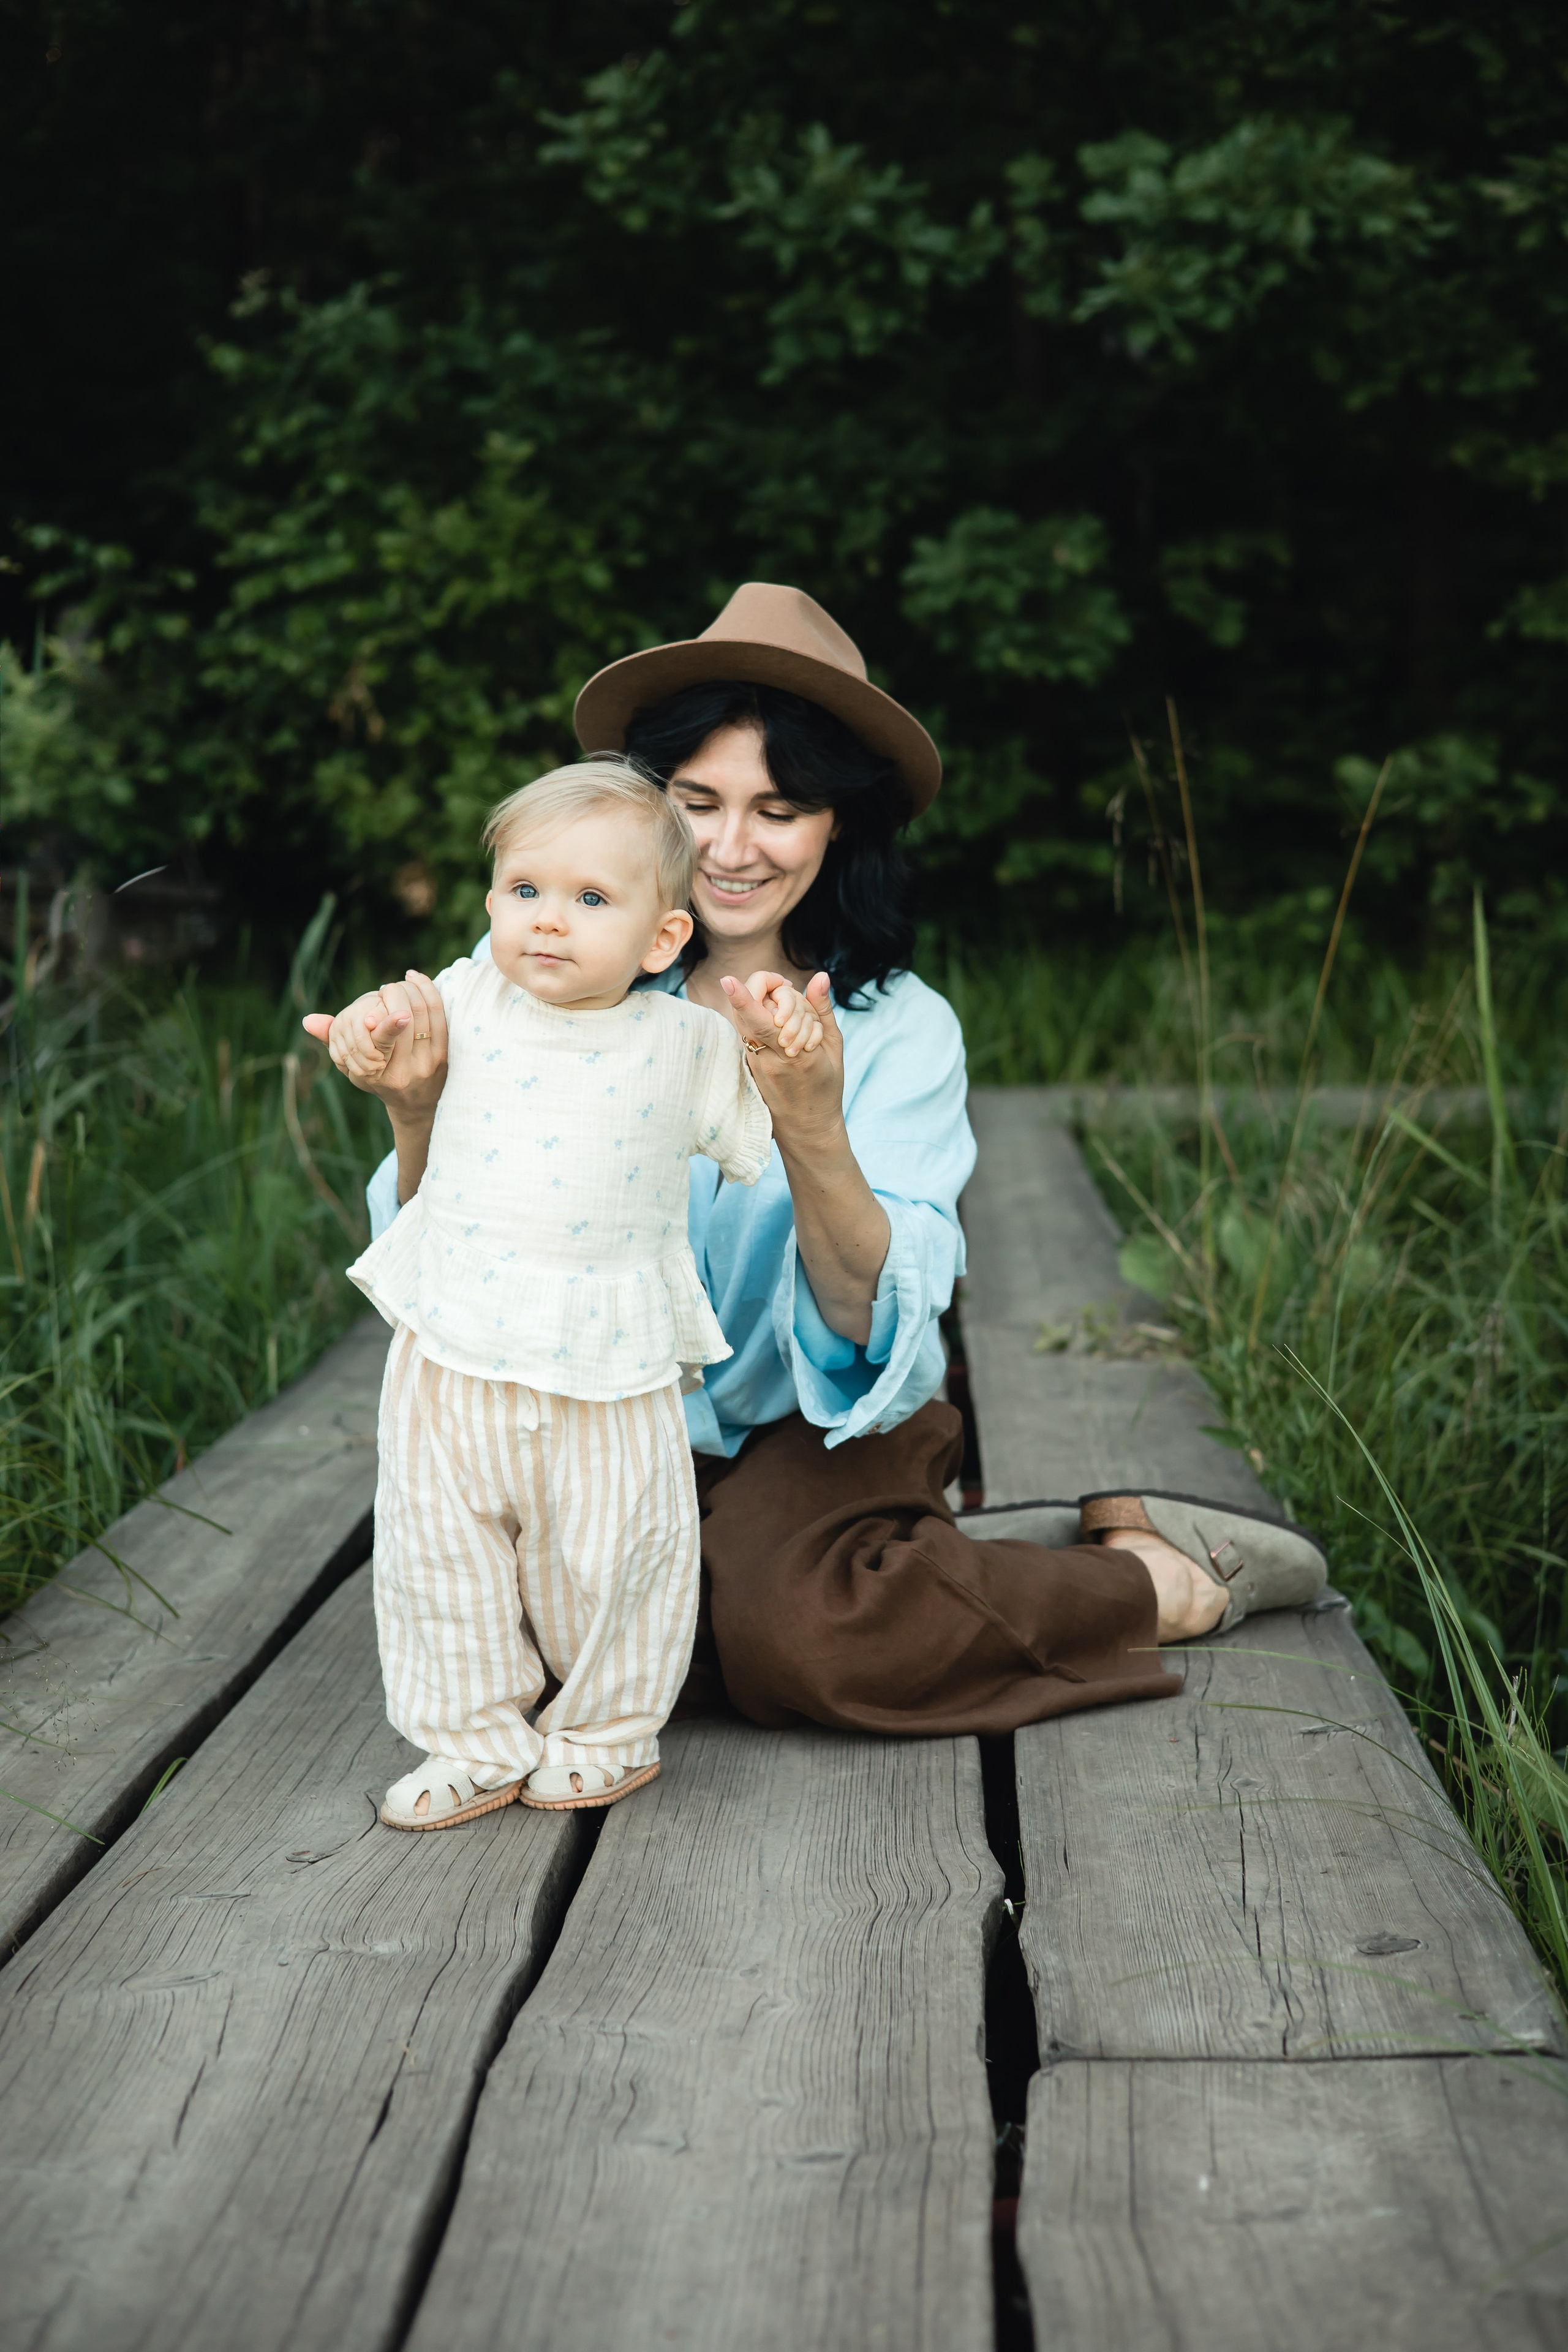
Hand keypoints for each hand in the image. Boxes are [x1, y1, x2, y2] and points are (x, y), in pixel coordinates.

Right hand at [301, 969, 448, 1122]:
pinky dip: (429, 992)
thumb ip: (331, 1041)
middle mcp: (407, 1069)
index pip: (384, 1039)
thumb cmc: (377, 1079)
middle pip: (407, 1017)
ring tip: (402, 983)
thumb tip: (308, 1020)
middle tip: (388, 988)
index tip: (383, 995)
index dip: (386, 1016)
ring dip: (412, 990)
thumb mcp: (352, 1065)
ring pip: (424, 1013)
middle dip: (396, 994)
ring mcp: (429, 1061)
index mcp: (380, 1072)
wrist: (415, 1102)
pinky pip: (439, 1015)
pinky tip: (416, 980)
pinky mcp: (444, 1051)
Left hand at [719, 969, 843, 1141]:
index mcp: (795, 1056)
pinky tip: (780, 1028)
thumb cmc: (826, 1084)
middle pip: (751, 1012)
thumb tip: (820, 976)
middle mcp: (769, 1059)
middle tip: (786, 988)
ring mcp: (755, 1062)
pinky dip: (763, 1020)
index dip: (743, 999)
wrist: (806, 1125)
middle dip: (765, 991)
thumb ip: (822, 1009)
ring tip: (790, 1020)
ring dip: (767, 1006)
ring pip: (747, 1019)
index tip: (726, 980)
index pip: (762, 1021)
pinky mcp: (748, 1062)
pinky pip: (749, 1031)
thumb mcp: (833, 1046)